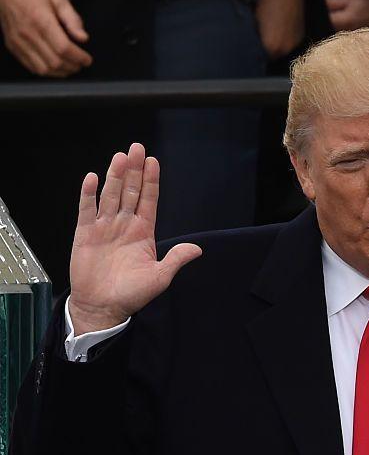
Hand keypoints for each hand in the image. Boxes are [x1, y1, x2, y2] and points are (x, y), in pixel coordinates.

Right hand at [0, 0, 91, 76]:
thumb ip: (72, 19)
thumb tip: (83, 38)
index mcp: (41, 20)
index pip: (63, 48)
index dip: (79, 57)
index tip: (87, 59)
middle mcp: (27, 33)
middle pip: (55, 62)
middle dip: (73, 66)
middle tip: (81, 63)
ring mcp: (18, 41)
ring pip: (43, 69)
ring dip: (60, 72)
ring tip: (70, 66)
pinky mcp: (12, 45)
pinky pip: (30, 66)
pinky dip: (46, 71)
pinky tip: (55, 66)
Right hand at [68, 143, 201, 333]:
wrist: (104, 307)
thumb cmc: (132, 294)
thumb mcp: (160, 277)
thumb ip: (176, 259)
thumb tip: (197, 249)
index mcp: (143, 232)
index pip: (148, 200)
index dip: (151, 181)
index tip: (154, 162)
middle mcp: (124, 225)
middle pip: (130, 191)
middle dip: (134, 170)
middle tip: (137, 147)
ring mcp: (104, 227)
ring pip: (111, 196)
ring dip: (115, 176)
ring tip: (120, 157)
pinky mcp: (85, 234)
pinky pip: (87, 210)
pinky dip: (88, 194)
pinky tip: (92, 178)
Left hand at [255, 0, 303, 60]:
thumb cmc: (268, 3)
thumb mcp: (255, 20)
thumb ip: (257, 37)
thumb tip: (256, 44)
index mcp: (271, 47)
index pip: (262, 60)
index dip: (258, 55)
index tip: (255, 50)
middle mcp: (284, 49)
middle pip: (274, 58)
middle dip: (268, 52)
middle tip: (263, 42)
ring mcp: (295, 44)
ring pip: (284, 51)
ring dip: (279, 47)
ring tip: (274, 36)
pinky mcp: (301, 37)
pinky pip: (292, 44)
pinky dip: (287, 40)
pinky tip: (283, 31)